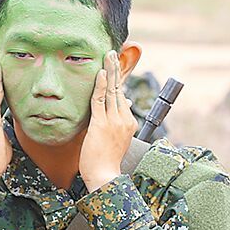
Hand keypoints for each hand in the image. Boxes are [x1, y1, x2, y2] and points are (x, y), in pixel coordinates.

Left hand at [79, 51, 137, 190]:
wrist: (104, 177)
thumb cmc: (105, 161)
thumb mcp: (115, 139)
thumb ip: (117, 122)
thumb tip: (125, 105)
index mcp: (128, 123)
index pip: (122, 97)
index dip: (118, 80)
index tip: (114, 66)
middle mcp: (124, 119)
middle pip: (120, 89)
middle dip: (116, 70)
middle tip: (112, 53)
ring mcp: (114, 121)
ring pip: (112, 92)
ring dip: (109, 72)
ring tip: (108, 55)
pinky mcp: (102, 124)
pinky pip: (101, 101)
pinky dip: (101, 86)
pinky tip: (101, 73)